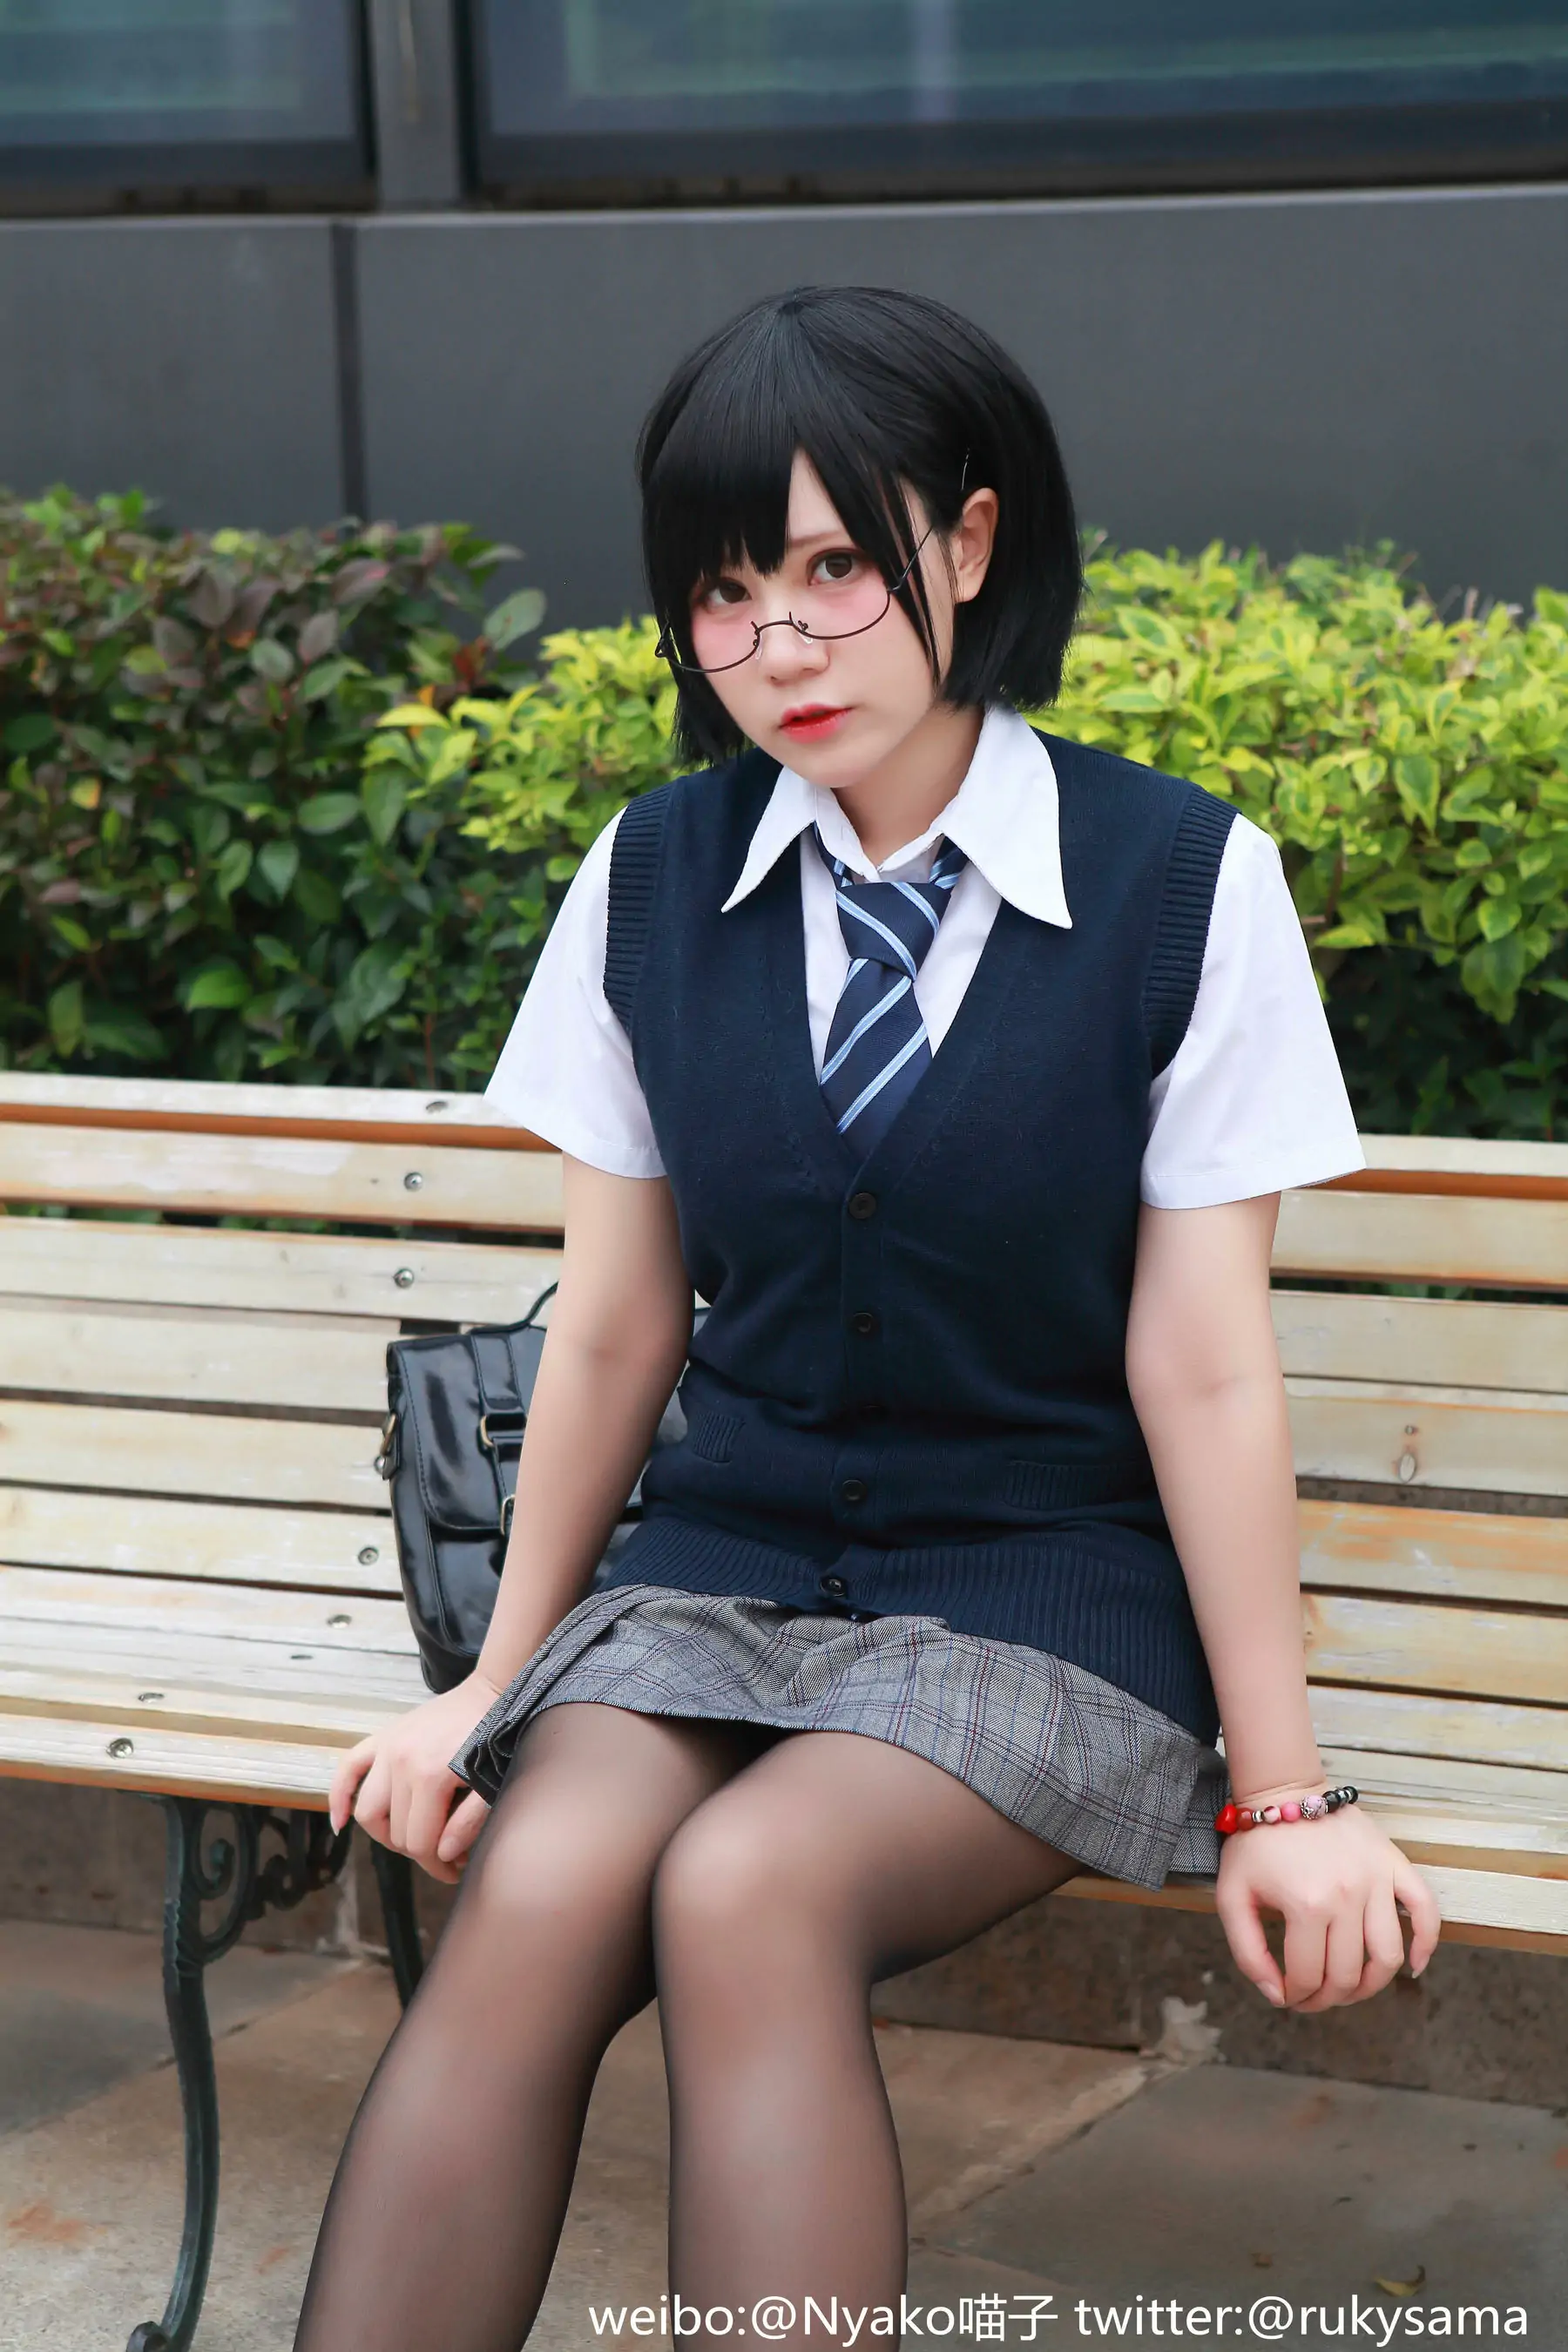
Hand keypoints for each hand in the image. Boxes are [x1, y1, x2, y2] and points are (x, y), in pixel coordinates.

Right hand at [329, 1670, 504, 1885]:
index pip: (420, 1843)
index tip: (455, 1871)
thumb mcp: (493, 1786)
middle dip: (420, 1851)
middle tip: (445, 1854)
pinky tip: (339, 1822)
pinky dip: (339, 1796)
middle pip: (395, 1832)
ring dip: (387, 1833)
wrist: (493, 1693)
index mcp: (430, 1776)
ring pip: (369, 1811)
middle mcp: (400, 1762)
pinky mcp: (383, 1736)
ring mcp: (387, 1747)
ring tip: (413, 1838)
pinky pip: (349, 1768)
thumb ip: (469, 1824)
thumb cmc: (497, 1742)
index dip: (436, 1866)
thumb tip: (440, 1854)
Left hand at [1215, 1785, 1442, 2010]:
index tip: (1287, 1996)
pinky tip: (1413, 1966)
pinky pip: (1425, 1910)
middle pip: (1348, 1974)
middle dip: (1328, 1998)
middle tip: (1313, 1997)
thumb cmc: (1256, 1844)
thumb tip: (1276, 1996)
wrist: (1284, 1790)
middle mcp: (1347, 1895)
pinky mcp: (1395, 1864)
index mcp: (1305, 1904)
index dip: (1295, 1996)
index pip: (1308, 1976)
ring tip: (1351, 1989)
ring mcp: (1376, 1879)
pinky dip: (1427, 1943)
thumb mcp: (1233, 1896)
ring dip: (1372, 1985)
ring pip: (1388, 1955)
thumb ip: (1247, 1952)